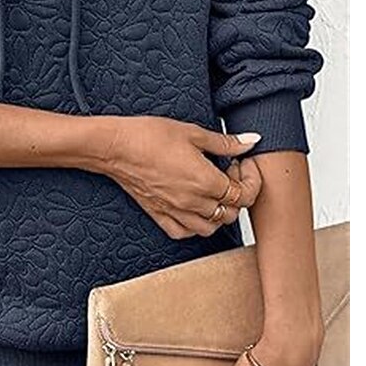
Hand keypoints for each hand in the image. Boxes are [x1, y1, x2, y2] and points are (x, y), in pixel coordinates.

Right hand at [97, 117, 262, 237]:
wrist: (115, 146)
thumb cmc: (148, 136)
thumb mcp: (192, 132)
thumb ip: (225, 143)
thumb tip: (250, 142)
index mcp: (205, 181)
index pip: (244, 195)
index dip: (250, 179)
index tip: (242, 164)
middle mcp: (193, 202)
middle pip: (231, 212)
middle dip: (237, 193)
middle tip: (229, 171)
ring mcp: (175, 211)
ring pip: (211, 227)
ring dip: (219, 212)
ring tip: (213, 190)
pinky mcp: (159, 214)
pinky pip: (183, 232)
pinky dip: (194, 225)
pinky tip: (193, 206)